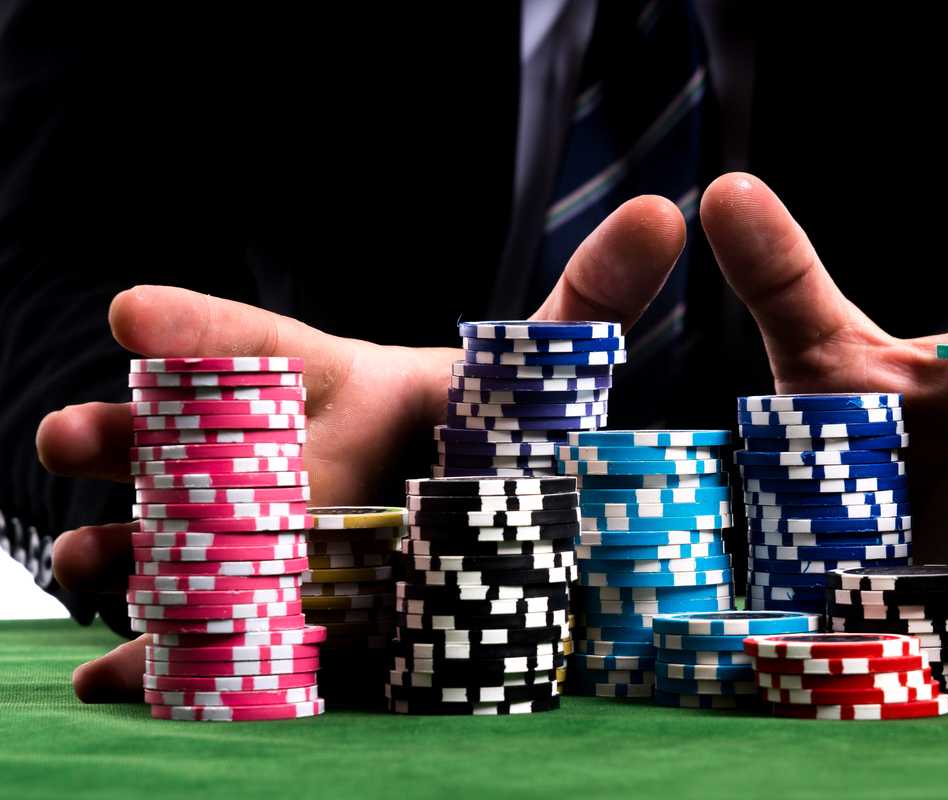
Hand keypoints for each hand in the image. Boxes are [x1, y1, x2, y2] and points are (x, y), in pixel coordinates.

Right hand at [39, 196, 687, 701]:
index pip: (256, 344)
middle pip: (184, 445)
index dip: (198, 329)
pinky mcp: (268, 622)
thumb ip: (591, 302)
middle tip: (70, 435)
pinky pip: (197, 643)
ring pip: (169, 538)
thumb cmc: (484, 441)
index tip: (132, 311)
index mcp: (332, 389)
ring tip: (83, 561)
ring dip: (116, 548)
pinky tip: (113, 680)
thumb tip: (668, 210)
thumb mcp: (536, 378)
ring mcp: (258, 537)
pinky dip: (152, 666)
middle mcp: (276, 455)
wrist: (470, 534)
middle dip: (122, 439)